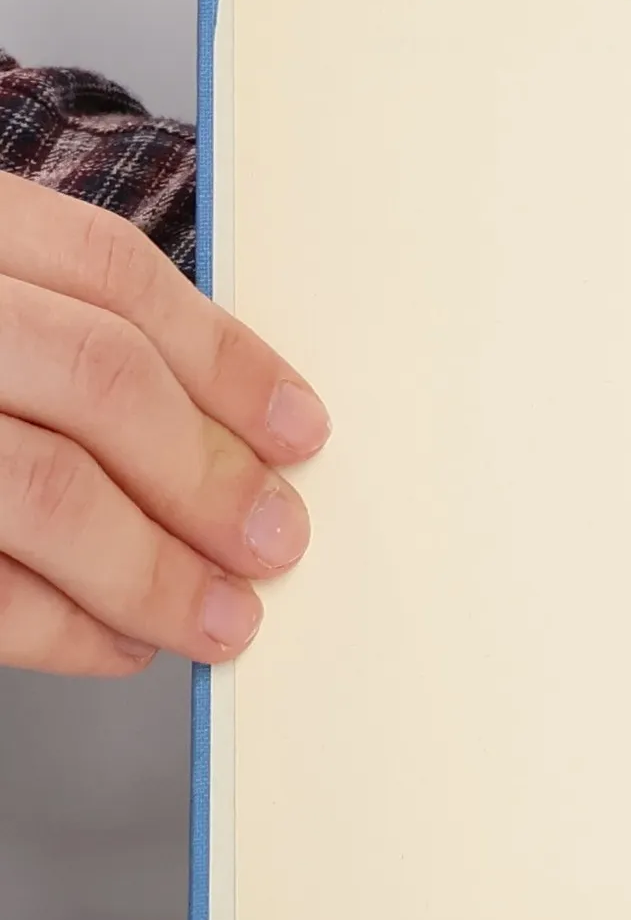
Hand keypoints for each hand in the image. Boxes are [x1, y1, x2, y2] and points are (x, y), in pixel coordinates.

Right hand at [0, 173, 328, 674]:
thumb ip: (52, 325)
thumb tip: (230, 427)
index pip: (111, 274)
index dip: (226, 360)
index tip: (301, 431)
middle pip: (96, 378)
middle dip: (205, 475)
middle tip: (275, 540)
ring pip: (40, 486)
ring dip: (151, 569)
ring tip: (220, 617)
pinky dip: (61, 628)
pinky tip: (117, 646)